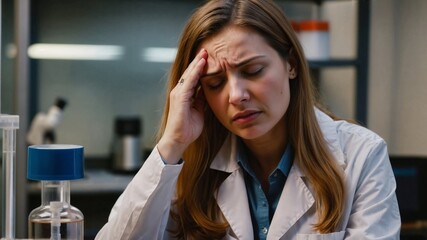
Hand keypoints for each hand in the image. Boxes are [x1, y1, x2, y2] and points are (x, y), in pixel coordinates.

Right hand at [157, 49, 207, 163]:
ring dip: (197, 62)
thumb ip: (201, 100)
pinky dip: (196, 71)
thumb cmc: (188, 129)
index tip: (208, 58)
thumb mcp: (199, 111)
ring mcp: (178, 93)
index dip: (200, 68)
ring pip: (189, 74)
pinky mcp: (179, 97)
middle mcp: (179, 91)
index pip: (193, 78)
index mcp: (184, 95)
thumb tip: (207, 91)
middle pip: (190, 73)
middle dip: (198, 61)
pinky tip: (202, 63)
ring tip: (204, 52)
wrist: (178, 140)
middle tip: (206, 49)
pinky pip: (189, 81)